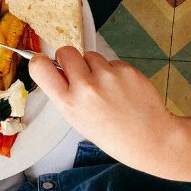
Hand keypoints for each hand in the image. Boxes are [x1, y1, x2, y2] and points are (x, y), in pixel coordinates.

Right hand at [30, 48, 179, 171]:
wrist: (151, 139)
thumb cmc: (113, 134)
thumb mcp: (78, 120)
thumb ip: (65, 94)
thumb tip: (57, 70)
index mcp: (69, 103)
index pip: (40, 67)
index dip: (40, 61)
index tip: (45, 62)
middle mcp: (86, 87)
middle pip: (65, 51)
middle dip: (70, 60)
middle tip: (80, 74)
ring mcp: (107, 76)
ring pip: (90, 55)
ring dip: (95, 66)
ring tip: (107, 88)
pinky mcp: (126, 69)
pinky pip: (111, 61)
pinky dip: (114, 71)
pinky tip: (122, 89)